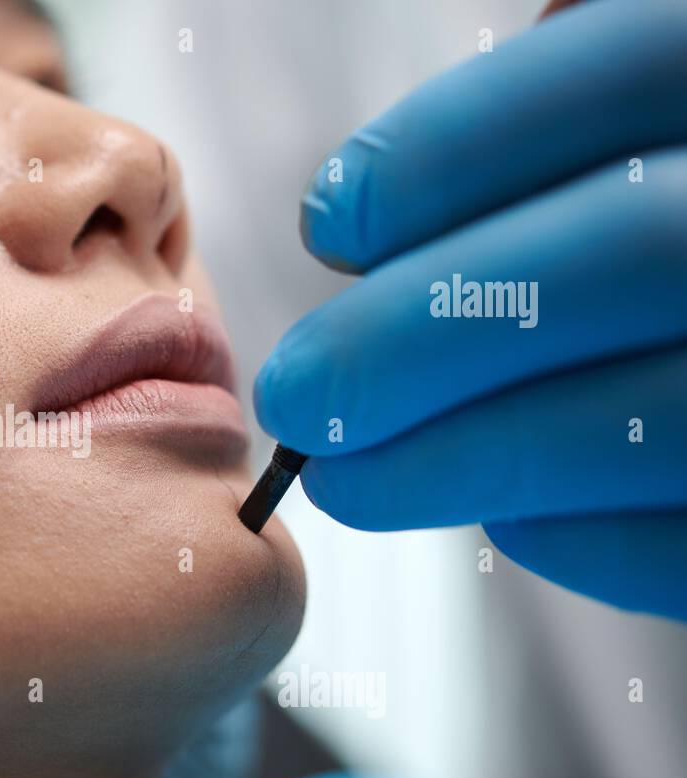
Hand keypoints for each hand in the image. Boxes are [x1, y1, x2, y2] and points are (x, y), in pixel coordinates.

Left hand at [254, 0, 686, 619]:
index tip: (328, 223)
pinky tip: (489, 510)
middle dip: (416, 334)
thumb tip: (367, 189)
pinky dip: (564, 531)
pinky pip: (679, 538)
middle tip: (293, 397)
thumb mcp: (622, 104)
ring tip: (340, 477)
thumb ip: (542, 107)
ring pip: (647, 415)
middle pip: (628, 254)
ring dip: (454, 458)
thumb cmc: (645, 213)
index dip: (449, 154)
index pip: (619, 75)